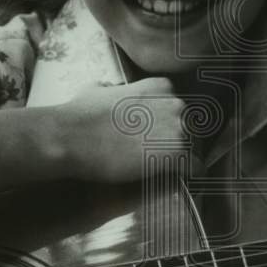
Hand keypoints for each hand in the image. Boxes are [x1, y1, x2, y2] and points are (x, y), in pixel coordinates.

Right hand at [59, 77, 200, 183]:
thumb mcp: (97, 90)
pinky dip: (187, 175)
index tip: (155, 136)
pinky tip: (176, 179)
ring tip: (160, 169)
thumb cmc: (79, 114)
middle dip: (174, 141)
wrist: (72, 137)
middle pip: (188, 127)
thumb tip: (108, 89)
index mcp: (161, 86)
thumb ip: (112, 88)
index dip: (166, 125)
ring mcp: (178, 129)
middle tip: (154, 154)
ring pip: (192, 148)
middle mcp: (175, 104)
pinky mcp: (176, 155)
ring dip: (179, 159)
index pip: (177, 108)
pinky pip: (195, 168)